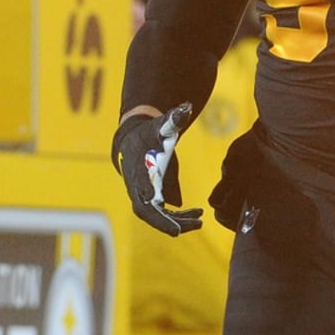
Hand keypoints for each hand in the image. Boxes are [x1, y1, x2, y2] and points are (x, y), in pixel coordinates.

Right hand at [111, 104, 202, 235]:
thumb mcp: (162, 125)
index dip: (152, 205)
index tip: (168, 217)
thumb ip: (174, 118)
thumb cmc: (151, 133)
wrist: (135, 139)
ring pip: (156, 216)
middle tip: (192, 225)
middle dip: (167, 222)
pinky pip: (163, 213)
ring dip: (178, 221)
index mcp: (137, 170)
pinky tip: (197, 215)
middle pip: (147, 211)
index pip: (140, 192)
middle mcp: (136, 186)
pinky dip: (179, 216)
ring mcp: (142, 194)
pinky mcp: (151, 198)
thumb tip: (186, 108)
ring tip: (200, 220)